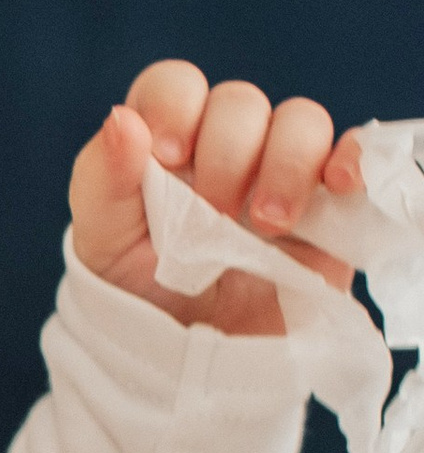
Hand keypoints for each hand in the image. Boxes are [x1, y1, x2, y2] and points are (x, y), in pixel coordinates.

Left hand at [68, 61, 360, 334]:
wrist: (190, 366)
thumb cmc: (139, 298)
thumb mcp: (103, 245)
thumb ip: (103, 179)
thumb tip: (122, 119)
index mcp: (165, 143)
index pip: (175, 86)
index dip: (174, 106)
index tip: (166, 157)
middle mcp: (223, 147)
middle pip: (240, 102)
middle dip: (226, 153)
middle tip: (212, 214)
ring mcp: (279, 173)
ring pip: (299, 121)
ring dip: (285, 163)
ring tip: (266, 224)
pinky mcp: (325, 207)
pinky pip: (350, 155)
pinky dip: (349, 159)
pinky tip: (336, 185)